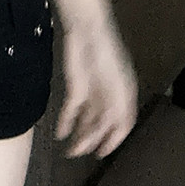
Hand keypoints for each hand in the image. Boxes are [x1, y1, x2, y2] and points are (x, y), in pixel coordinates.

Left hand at [56, 14, 137, 158]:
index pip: (122, 124)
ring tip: (70, 149)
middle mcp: (108, 96)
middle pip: (101, 125)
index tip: (104, 153)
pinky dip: (66, 121)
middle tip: (79, 154)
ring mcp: (91, 92)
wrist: (86, 31)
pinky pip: (71, 109)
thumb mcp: (119, 81)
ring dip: (79, 135)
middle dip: (92, 140)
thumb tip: (120, 129)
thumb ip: (120, 106)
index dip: (114, 139)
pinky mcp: (75, 86)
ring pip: (86, 120)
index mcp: (124, 95)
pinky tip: (60, 132)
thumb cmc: (107, 53)